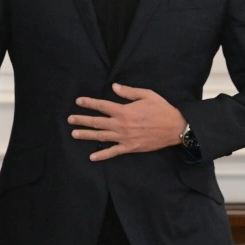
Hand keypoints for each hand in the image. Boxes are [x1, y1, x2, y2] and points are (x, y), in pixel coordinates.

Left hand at [68, 83, 185, 160]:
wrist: (175, 128)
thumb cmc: (162, 109)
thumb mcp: (146, 95)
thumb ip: (128, 92)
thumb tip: (113, 87)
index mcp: (124, 110)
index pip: (102, 106)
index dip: (89, 103)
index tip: (78, 101)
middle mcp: (121, 125)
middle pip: (97, 122)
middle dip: (82, 120)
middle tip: (70, 120)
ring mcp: (124, 138)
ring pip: (101, 137)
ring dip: (86, 135)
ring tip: (74, 134)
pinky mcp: (130, 148)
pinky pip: (113, 152)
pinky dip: (102, 155)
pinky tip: (92, 157)